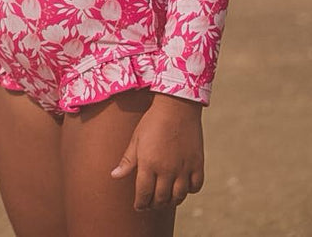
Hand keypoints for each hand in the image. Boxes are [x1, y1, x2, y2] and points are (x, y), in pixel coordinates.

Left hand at [110, 93, 204, 210]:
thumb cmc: (153, 121)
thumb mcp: (136, 139)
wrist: (177, 106)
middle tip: (151, 204)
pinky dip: (190, 190)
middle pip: (161, 198)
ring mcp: (183, 168)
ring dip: (171, 201)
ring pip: (178, 196)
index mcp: (148, 164)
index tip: (139, 206)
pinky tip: (184, 187)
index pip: (144, 194)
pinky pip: (196, 186)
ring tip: (166, 198)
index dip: (141, 204)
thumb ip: (127, 160)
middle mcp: (166, 170)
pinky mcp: (197, 163)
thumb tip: (114, 176)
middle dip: (154, 205)